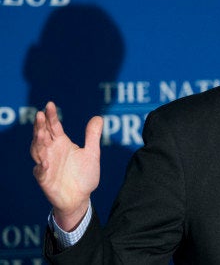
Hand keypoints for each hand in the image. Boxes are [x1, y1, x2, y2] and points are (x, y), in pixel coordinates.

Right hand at [30, 102, 102, 230]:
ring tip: (41, 133)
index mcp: (61, 143)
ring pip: (38, 151)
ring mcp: (46, 164)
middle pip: (42, 135)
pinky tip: (44, 161)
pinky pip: (40, 171)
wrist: (81, 198)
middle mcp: (51, 151)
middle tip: (41, 115)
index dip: (51, 116)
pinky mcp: (45, 179)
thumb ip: (92, 136)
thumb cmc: (84, 175)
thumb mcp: (92, 153)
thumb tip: (98, 117)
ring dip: (38, 142)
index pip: (54, 126)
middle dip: (41, 125)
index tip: (50, 104)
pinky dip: (41, 166)